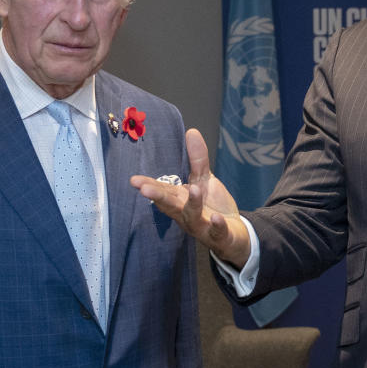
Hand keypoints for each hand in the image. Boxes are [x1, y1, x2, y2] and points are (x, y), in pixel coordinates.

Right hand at [130, 129, 250, 267]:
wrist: (232, 234)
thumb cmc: (213, 207)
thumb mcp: (204, 180)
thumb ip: (197, 159)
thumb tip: (191, 131)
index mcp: (179, 201)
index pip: (162, 191)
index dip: (148, 185)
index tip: (134, 180)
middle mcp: (185, 215)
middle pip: (170, 205)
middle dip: (158, 197)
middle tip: (144, 190)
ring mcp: (201, 226)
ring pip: (192, 217)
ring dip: (192, 205)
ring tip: (193, 190)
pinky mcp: (218, 236)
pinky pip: (217, 231)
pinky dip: (216, 225)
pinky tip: (216, 218)